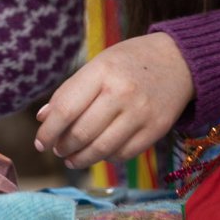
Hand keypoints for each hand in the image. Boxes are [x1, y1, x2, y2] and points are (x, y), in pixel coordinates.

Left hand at [34, 32, 193, 168]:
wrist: (179, 61)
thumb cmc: (129, 62)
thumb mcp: (96, 65)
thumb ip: (69, 91)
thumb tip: (43, 118)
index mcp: (101, 72)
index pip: (65, 110)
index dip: (47, 132)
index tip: (40, 143)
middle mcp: (122, 93)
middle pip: (81, 134)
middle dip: (63, 147)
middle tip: (57, 150)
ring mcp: (141, 113)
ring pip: (102, 149)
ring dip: (80, 158)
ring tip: (71, 157)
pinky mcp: (157, 130)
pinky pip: (124, 154)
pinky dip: (106, 158)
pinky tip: (98, 153)